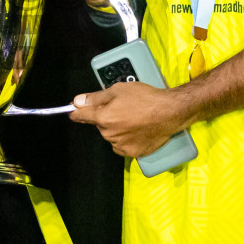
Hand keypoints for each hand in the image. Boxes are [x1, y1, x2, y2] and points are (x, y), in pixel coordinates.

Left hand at [69, 79, 189, 157]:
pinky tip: (137, 130)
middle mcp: (109, 134)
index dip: (75, 112)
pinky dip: (126, 139)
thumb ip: (96, 97)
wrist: (170, 112)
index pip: (80, 116)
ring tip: (134, 118)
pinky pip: (122, 146)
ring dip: (117, 129)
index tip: (73, 112)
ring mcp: (121, 145)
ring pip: (112, 136)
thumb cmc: (145, 98)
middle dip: (106, 117)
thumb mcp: (118, 90)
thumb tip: (77, 101)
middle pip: (100, 125)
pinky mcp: (133, 153)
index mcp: (103, 118)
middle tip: (123, 108)